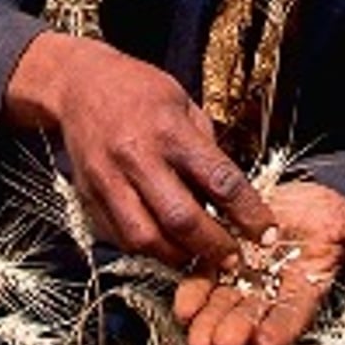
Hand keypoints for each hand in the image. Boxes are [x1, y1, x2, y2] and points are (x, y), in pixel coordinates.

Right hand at [4, 32, 275, 268]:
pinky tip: (163, 244)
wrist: (78, 84)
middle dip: (213, 247)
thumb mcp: (184, 105)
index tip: (265, 234)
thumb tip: (229, 197)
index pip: (219, 180)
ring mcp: (107, 180)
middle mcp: (137, 157)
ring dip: (177, 257)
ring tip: (197, 257)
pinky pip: (119, 237)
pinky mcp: (88, 196)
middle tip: (233, 259)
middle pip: (180, 219)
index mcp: (170, 130)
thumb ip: (205, 150)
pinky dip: (146, 249)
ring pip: (145, 238)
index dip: (248, 213)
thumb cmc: (139, 90)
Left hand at [172, 181, 344, 344]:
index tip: (267, 344)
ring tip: (196, 339)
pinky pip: (203, 280)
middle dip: (236, 331)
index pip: (294, 312)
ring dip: (210, 322)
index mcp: (306, 285)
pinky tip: (182, 307)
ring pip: (225, 305)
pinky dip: (192, 294)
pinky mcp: (218, 261)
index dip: (281, 327)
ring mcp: (243, 279)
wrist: (297, 200)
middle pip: (252, 315)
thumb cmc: (328, 214)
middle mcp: (272, 290)